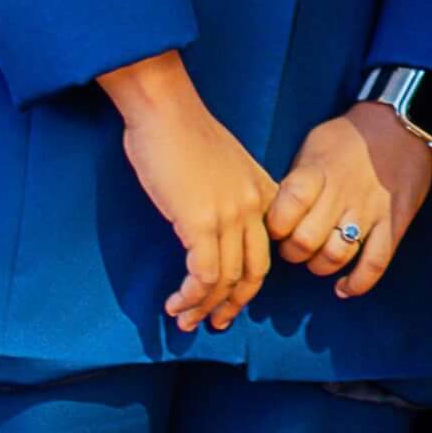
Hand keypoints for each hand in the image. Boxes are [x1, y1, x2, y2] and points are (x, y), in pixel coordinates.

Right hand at [96, 53, 278, 331]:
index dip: (250, 280)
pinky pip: (203, 275)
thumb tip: (209, 224)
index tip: (230, 298)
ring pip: (227, 280)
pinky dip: (191, 297)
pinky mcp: (201, 222)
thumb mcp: (221, 164)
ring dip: (204, 307)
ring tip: (184, 321)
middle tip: (214, 322)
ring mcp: (230, 215)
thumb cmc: (182, 131)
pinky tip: (174, 304)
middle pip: (254, 272)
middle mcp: (253, 206)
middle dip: (234, 303)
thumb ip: (226, 193)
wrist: (164, 110)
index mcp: (261, 191)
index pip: (267, 248)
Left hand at [272, 103, 431, 296]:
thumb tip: (275, 214)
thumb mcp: (315, 145)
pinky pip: (375, 263)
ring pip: (335, 256)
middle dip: (293, 252)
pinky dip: (357, 283)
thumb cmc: (350, 136)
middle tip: (296, 245)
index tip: (277, 226)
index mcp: (317, 172)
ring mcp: (369, 211)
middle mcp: (341, 194)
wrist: (403, 123)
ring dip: (320, 266)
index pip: (286, 210)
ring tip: (318, 258)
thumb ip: (297, 180)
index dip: (274, 226)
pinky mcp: (394, 223)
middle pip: (305, 241)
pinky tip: (344, 287)